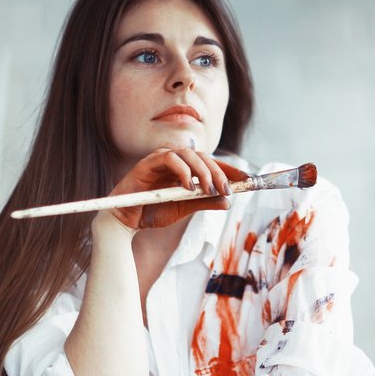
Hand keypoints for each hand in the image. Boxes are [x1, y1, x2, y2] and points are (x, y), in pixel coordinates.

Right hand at [104, 148, 247, 230]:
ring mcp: (160, 158)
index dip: (229, 168)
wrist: (126, 221)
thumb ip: (204, 202)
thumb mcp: (184, 208)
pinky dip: (182, 172)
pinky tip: (188, 187)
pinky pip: (169, 159)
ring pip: (189, 154)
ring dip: (203, 171)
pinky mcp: (148, 163)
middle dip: (218, 172)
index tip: (247, 179)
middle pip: (203, 156)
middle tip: (227, 189)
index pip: (210, 162)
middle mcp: (174, 159)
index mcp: (184, 167)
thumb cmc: (152, 211)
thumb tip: (228, 202)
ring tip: (209, 189)